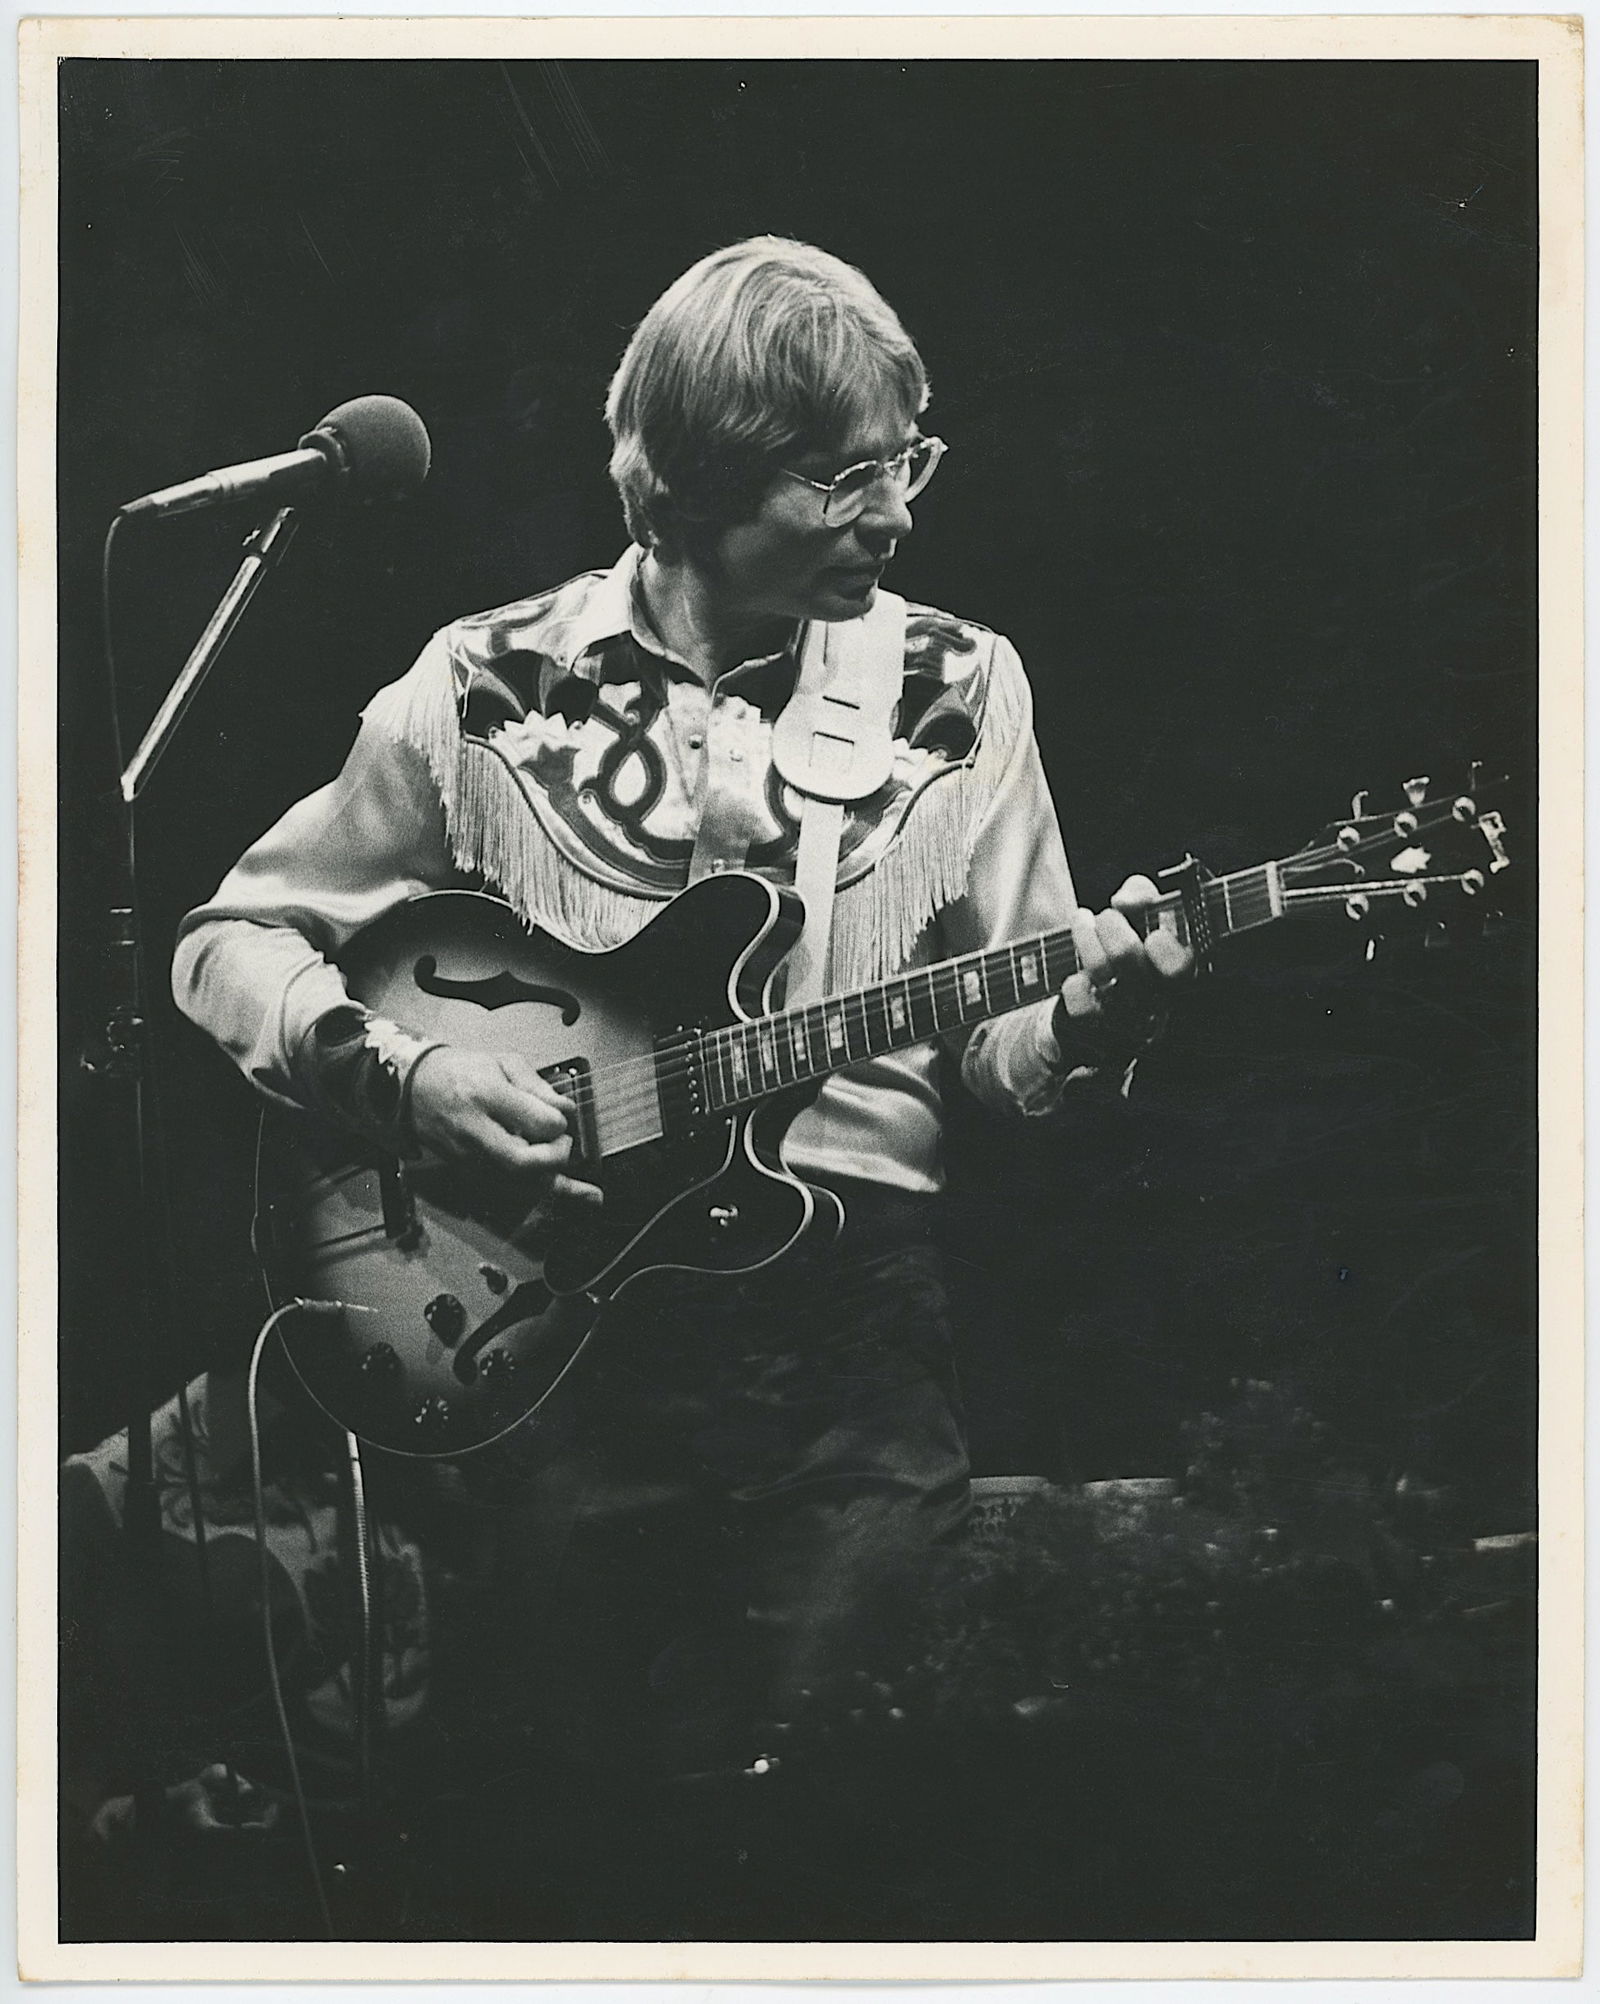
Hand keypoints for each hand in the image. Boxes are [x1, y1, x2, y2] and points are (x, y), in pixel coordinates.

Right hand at [405, 1046, 600, 1204]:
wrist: (413, 1088)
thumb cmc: (459, 1071)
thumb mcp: (502, 1062)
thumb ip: (537, 1085)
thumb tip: (564, 1109)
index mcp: (486, 1095)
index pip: (537, 1123)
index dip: (558, 1124)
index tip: (561, 1118)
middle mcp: (475, 1130)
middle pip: (523, 1162)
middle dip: (555, 1158)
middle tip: (564, 1144)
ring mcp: (468, 1156)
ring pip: (516, 1183)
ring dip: (553, 1186)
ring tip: (589, 1194)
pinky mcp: (466, 1170)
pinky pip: (507, 1189)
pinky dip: (537, 1193)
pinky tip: (570, 1197)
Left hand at [1056, 873, 1194, 1058]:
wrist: (1096, 995)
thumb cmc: (1128, 948)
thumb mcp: (1143, 913)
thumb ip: (1142, 895)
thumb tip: (1126, 901)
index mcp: (1176, 972)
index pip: (1180, 968)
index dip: (1168, 950)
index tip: (1154, 933)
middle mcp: (1154, 998)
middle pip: (1128, 957)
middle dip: (1111, 925)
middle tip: (1106, 917)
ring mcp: (1124, 1017)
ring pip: (1099, 970)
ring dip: (1085, 936)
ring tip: (1082, 922)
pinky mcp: (1094, 1029)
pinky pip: (1080, 1006)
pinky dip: (1075, 985)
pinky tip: (1078, 976)